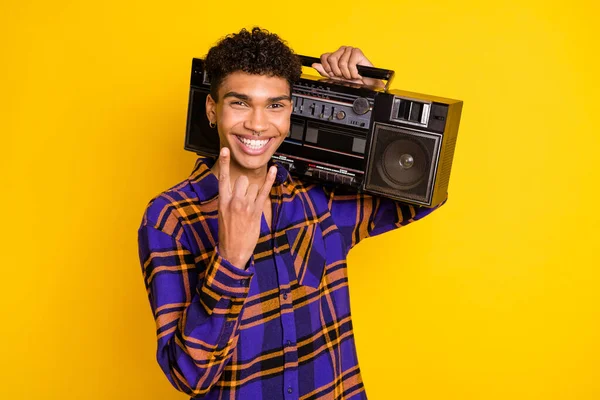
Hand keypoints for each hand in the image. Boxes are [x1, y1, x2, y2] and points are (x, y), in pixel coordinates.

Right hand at [216, 147, 276, 269]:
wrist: (233, 250)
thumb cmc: (227, 233)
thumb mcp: (222, 213)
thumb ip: (228, 199)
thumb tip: (235, 188)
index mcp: (223, 201)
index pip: (223, 177)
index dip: (223, 163)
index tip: (224, 150)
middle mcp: (234, 201)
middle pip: (242, 179)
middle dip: (245, 186)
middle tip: (244, 199)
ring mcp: (246, 205)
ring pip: (253, 186)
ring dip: (254, 193)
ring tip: (249, 206)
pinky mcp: (256, 210)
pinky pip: (264, 191)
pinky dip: (270, 180)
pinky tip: (273, 170)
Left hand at [311, 46, 384, 87]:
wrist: (364, 83)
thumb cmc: (351, 79)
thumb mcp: (334, 77)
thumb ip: (324, 71)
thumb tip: (314, 65)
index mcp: (335, 54)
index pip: (324, 56)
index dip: (327, 68)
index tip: (333, 74)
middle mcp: (342, 50)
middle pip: (331, 59)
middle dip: (337, 71)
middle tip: (343, 75)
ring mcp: (349, 50)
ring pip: (341, 63)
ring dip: (346, 73)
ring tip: (350, 75)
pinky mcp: (357, 52)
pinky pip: (350, 64)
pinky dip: (353, 73)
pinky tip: (356, 73)